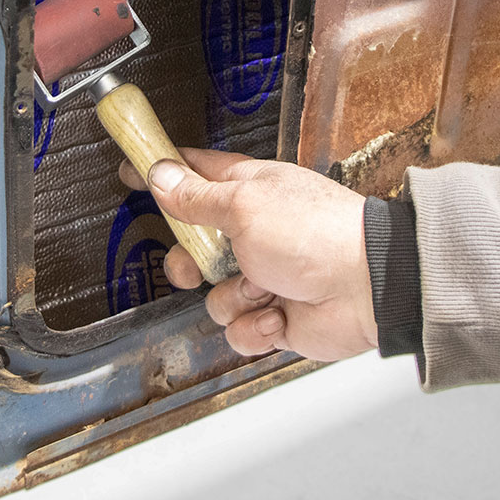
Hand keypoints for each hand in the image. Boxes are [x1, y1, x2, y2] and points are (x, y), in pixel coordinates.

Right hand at [119, 148, 376, 360]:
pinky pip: (239, 331)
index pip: (195, 174)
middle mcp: (254, 233)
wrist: (368, 286)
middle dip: (187, 261)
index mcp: (249, 191)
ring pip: (214, 296)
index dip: (162, 172)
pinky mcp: (276, 317)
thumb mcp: (244, 205)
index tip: (131, 169)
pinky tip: (279, 315)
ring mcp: (265, 276)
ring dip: (233, 297)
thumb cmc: (317, 233)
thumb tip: (160, 176)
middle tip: (194, 264)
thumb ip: (196, 197)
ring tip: (264, 288)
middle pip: (194, 245)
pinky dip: (255, 328)